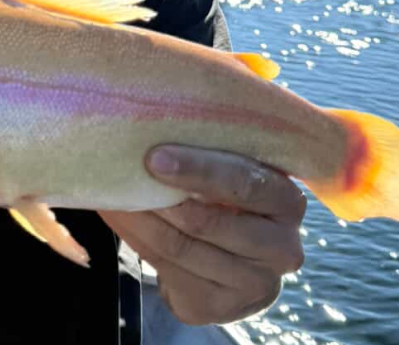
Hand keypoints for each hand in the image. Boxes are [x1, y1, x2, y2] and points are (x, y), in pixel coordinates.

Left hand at [99, 144, 305, 325]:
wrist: (227, 259)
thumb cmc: (226, 197)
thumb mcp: (235, 165)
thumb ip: (220, 138)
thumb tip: (177, 92)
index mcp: (287, 201)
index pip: (245, 183)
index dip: (199, 169)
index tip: (155, 156)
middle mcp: (282, 247)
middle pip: (209, 221)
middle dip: (161, 196)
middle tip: (125, 172)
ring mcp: (254, 283)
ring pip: (181, 246)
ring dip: (139, 218)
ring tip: (110, 192)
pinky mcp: (221, 306)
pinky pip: (167, 269)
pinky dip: (136, 239)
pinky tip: (118, 216)